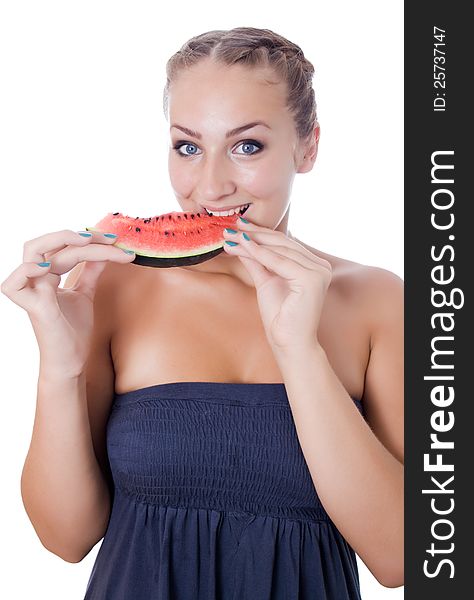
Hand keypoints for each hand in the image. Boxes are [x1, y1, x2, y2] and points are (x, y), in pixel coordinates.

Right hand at [1, 229, 135, 378]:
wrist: (72, 360)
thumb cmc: (74, 330)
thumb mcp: (86, 293)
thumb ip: (91, 271)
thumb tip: (105, 250)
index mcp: (47, 274)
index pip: (64, 246)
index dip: (92, 240)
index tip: (118, 242)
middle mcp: (36, 279)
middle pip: (45, 243)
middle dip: (76, 235)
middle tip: (108, 239)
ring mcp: (31, 292)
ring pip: (34, 253)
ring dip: (60, 241)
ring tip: (88, 243)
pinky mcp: (32, 307)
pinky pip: (15, 283)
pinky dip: (28, 270)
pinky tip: (49, 267)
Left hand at [222, 218, 331, 353]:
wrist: (289, 343)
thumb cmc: (280, 318)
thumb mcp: (266, 282)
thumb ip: (258, 262)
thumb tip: (242, 241)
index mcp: (313, 265)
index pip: (284, 244)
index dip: (260, 233)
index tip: (238, 227)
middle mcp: (320, 266)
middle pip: (282, 242)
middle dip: (254, 234)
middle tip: (230, 228)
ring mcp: (319, 271)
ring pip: (280, 249)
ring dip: (252, 242)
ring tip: (231, 237)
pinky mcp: (312, 279)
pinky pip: (280, 262)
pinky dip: (259, 253)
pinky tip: (242, 246)